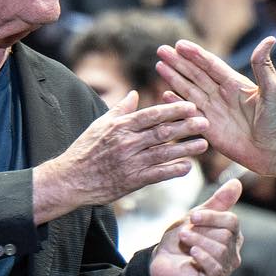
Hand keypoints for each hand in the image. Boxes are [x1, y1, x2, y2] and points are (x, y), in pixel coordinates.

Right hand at [34, 92, 208, 222]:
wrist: (71, 179)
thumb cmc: (85, 150)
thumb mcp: (99, 124)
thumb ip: (120, 109)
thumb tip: (135, 93)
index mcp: (120, 126)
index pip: (151, 115)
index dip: (173, 110)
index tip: (191, 106)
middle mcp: (126, 143)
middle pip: (162, 132)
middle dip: (186, 126)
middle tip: (205, 122)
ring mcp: (130, 163)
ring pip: (164, 153)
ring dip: (186, 149)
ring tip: (204, 144)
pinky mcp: (132, 181)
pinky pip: (157, 175)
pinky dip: (173, 170)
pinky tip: (187, 167)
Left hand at [149, 178, 242, 275]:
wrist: (161, 260)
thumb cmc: (180, 238)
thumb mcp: (196, 217)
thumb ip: (217, 202)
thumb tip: (237, 183)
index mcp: (232, 235)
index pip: (232, 222)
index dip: (212, 217)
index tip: (193, 216)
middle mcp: (232, 252)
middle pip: (226, 236)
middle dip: (202, 232)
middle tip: (184, 232)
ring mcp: (225, 268)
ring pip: (220, 251)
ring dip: (198, 242)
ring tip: (184, 240)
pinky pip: (215, 269)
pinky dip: (203, 258)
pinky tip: (192, 253)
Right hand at [155, 38, 275, 184]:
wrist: (275, 152)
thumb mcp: (273, 91)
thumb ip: (264, 67)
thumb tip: (269, 40)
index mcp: (235, 84)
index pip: (211, 65)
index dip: (196, 54)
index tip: (180, 44)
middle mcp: (222, 95)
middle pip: (195, 74)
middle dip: (178, 62)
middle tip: (161, 50)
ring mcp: (214, 111)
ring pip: (189, 91)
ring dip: (174, 78)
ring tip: (159, 66)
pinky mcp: (209, 128)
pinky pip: (189, 113)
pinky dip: (177, 104)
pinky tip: (165, 95)